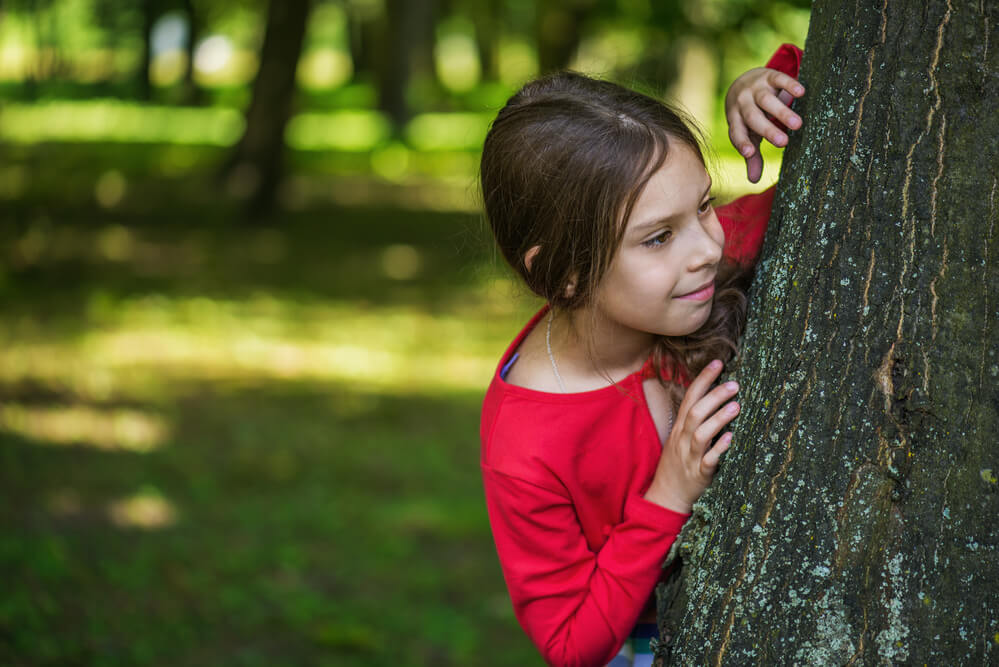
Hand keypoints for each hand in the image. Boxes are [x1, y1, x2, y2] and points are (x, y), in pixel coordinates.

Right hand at [644, 360, 738, 513]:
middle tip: (734, 384)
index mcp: (679, 428)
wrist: (666, 497)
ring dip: (718, 418)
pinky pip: (708, 460)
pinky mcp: (699, 474)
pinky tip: (731, 438)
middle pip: (695, 412)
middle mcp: (683, 439)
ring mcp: (690, 456)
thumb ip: (694, 420)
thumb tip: (714, 397)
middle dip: (714, 396)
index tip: (718, 363)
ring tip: (737, 406)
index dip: (703, 379)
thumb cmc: (678, 464)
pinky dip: (719, 448)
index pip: (689, 397)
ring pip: (701, 433)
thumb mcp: (680, 438)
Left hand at [725, 67, 805, 183]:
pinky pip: (779, 79)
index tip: (750, 152)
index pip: (737, 133)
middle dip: (768, 130)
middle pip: (753, 118)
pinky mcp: (769, 76)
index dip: (742, 143)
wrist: (744, 81)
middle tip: (784, 143)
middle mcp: (742, 104)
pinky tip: (801, 92)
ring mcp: (755, 88)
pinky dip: (789, 85)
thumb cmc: (748, 116)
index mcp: (735, 120)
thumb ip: (752, 155)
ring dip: (782, 112)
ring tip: (798, 125)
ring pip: (767, 100)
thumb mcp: (749, 133)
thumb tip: (753, 181)